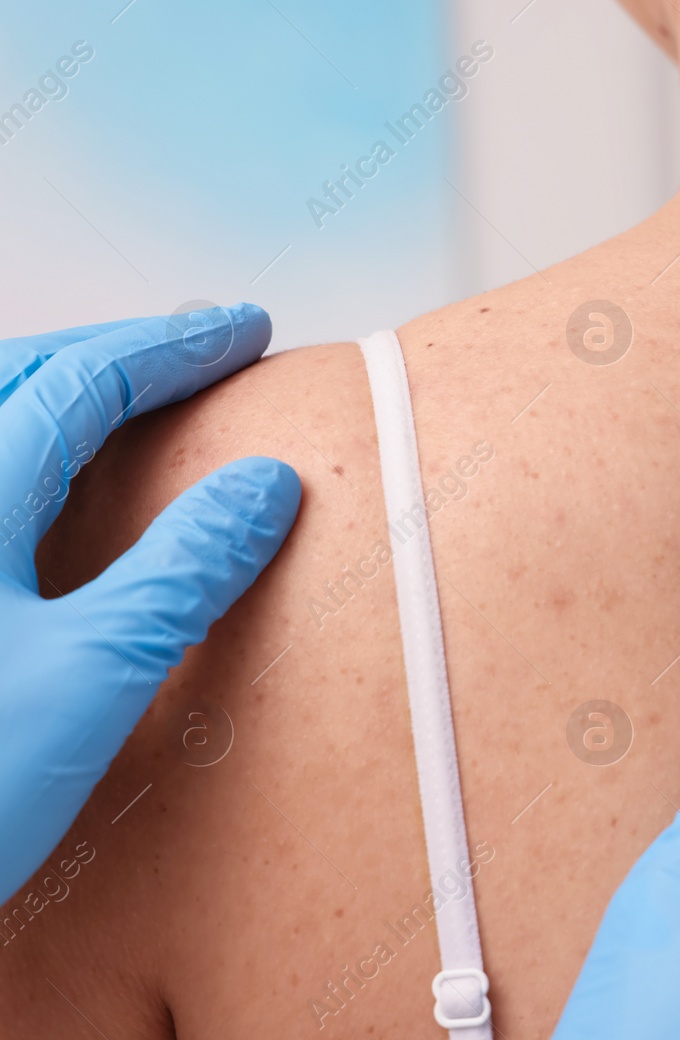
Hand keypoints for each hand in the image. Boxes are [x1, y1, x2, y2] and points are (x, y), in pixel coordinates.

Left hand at [0, 305, 300, 901]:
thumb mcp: (93, 677)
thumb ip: (180, 572)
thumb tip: (263, 486)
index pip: (82, 383)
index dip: (172, 347)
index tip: (245, 329)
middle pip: (13, 374)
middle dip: (108, 347)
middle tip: (190, 345)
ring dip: (48, 384)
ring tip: (117, 391)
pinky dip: (9, 444)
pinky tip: (30, 488)